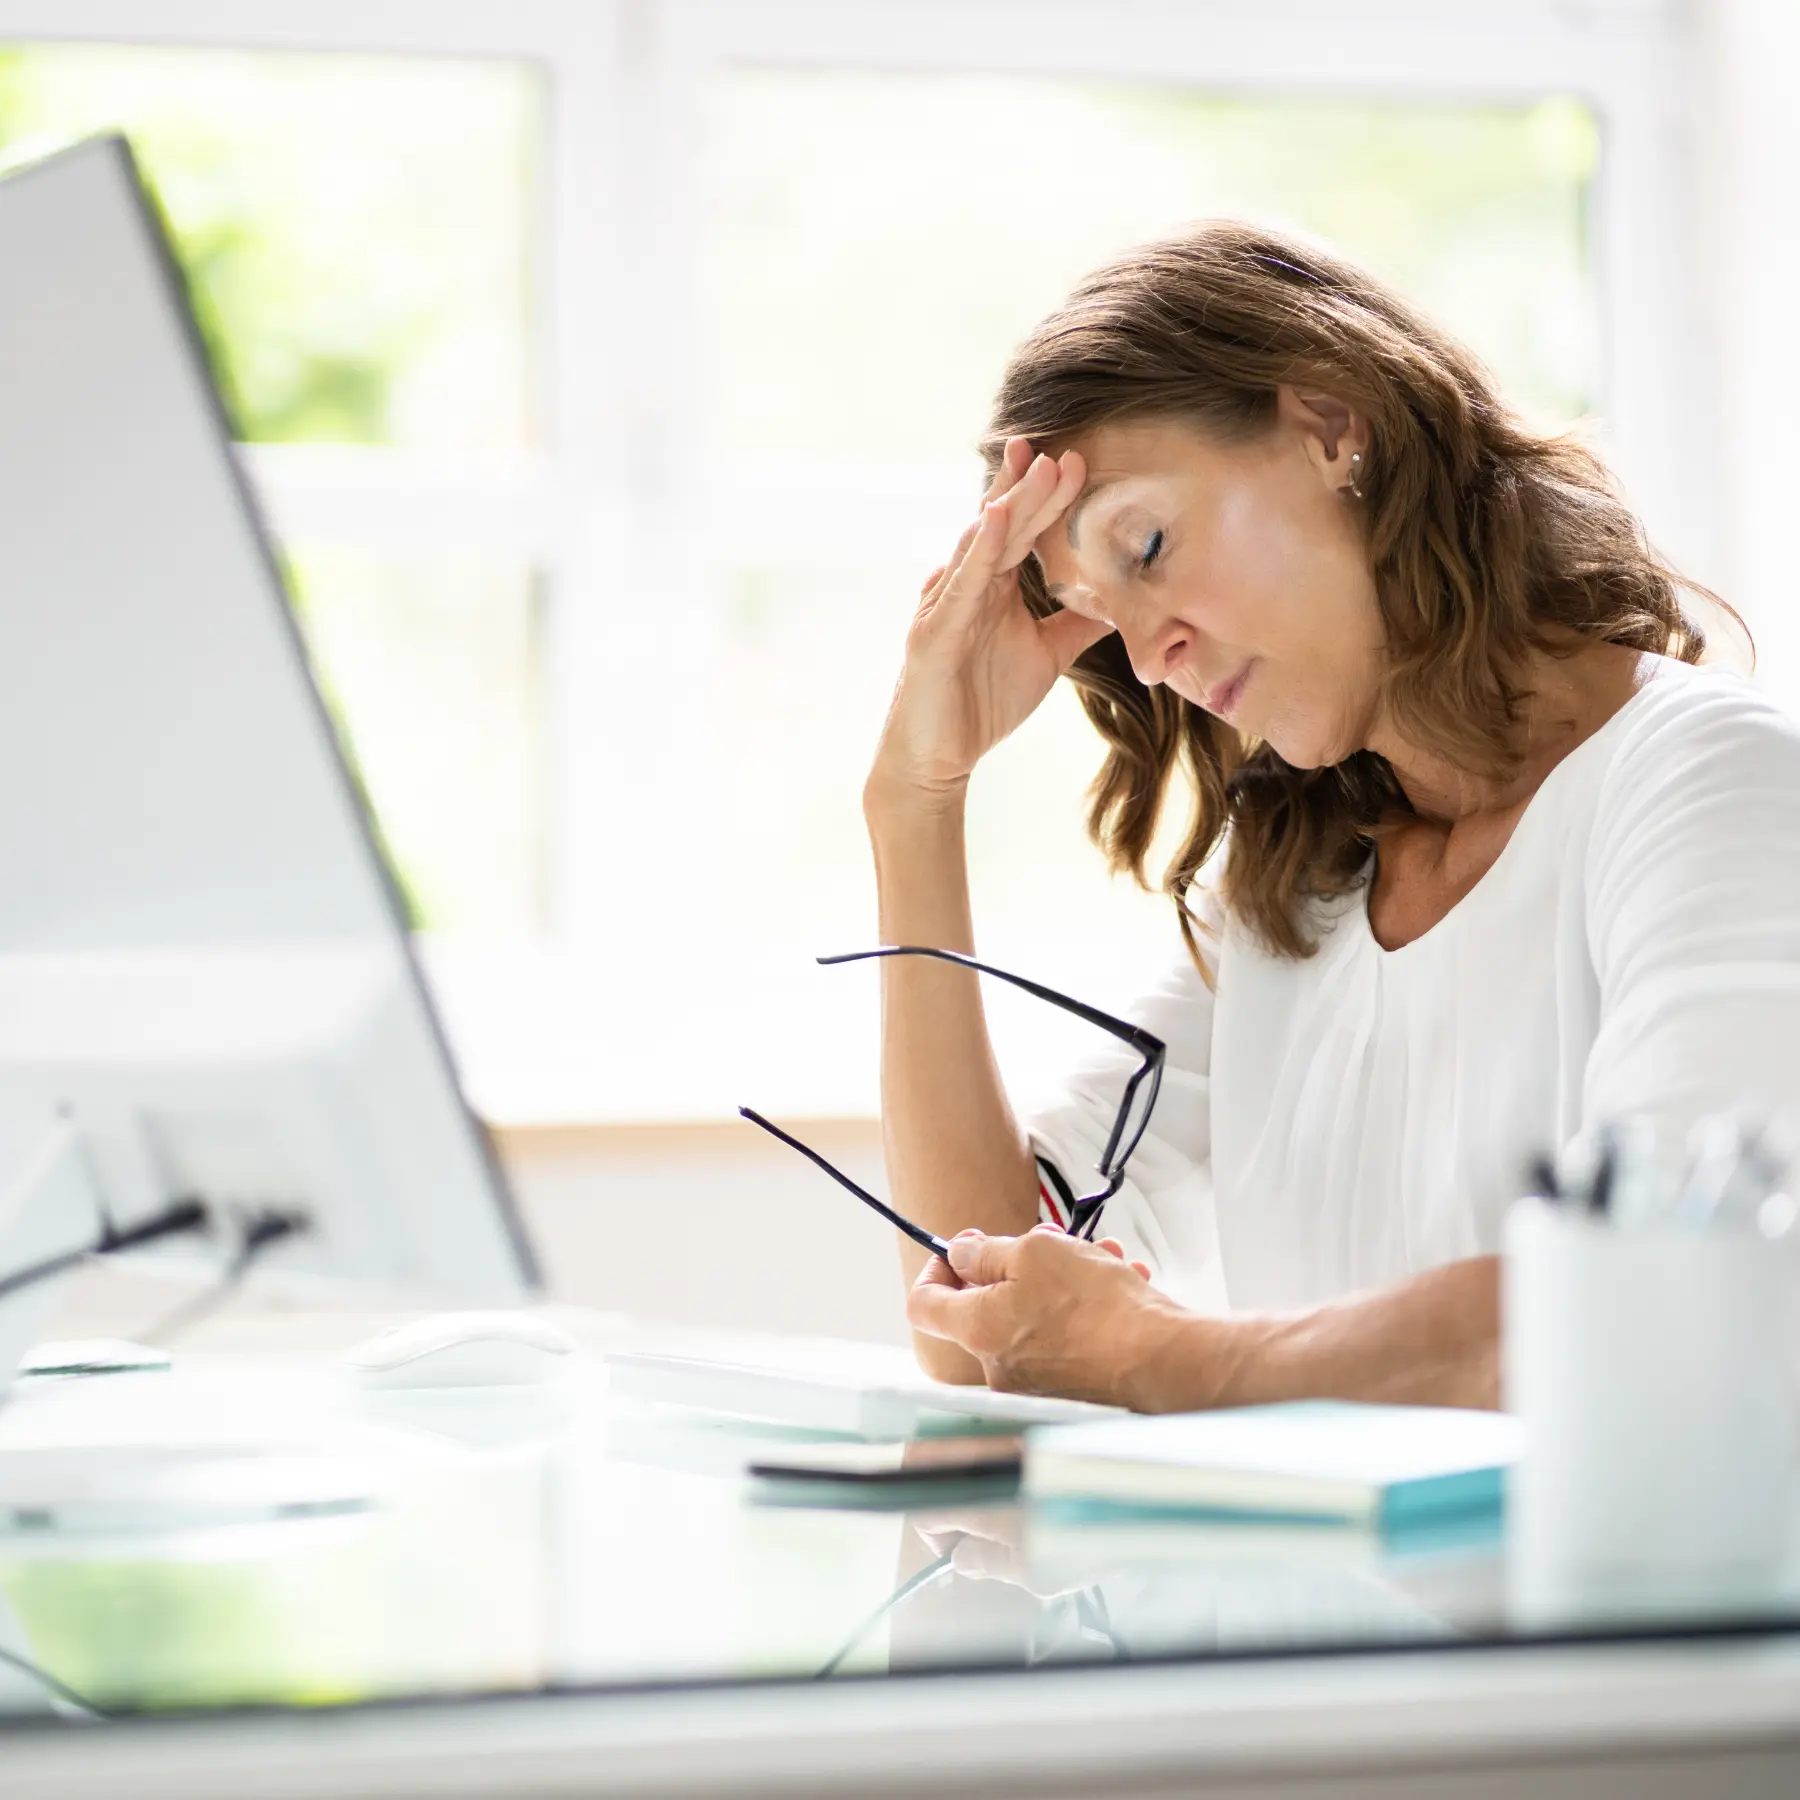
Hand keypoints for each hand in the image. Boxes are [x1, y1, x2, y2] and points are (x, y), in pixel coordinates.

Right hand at [867, 438, 1109, 807]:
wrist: (938, 756)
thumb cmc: (981, 703)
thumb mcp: (1046, 656)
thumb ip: (1076, 625)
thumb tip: (1122, 605)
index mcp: (991, 586)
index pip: (1021, 530)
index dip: (1046, 496)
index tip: (1078, 462)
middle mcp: (966, 584)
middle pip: (1004, 525)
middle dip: (1033, 487)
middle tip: (1065, 451)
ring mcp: (946, 603)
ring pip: (983, 544)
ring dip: (1012, 504)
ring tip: (1040, 467)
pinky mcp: (934, 631)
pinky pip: (961, 584)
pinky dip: (981, 551)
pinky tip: (999, 519)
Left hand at [906, 1224, 1195, 1409]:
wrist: (1161, 1359)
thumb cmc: (1097, 1307)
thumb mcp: (1034, 1252)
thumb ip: (985, 1252)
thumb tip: (959, 1253)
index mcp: (977, 1330)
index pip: (923, 1304)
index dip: (936, 1268)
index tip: (962, 1249)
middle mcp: (998, 1364)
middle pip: (986, 1303)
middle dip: (1018, 1263)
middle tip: (1049, 1241)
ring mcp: (1034, 1380)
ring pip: (1034, 1312)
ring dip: (1063, 1276)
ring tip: (1100, 1256)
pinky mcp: (1069, 1385)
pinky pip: (1065, 1334)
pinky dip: (1086, 1305)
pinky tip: (1120, 1281)